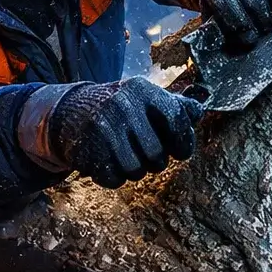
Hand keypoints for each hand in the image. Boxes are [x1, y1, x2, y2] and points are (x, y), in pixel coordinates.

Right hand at [49, 79, 204, 188]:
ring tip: (129, 155)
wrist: (72, 112)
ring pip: (136, 170)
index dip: (184, 141)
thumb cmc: (121, 107)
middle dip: (157, 160)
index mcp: (142, 91)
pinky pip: (115, 179)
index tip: (181, 151)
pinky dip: (117, 176)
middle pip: (157, 154)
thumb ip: (176, 106)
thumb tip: (199, 113)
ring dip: (137, 170)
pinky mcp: (88, 151)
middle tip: (148, 153)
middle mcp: (123, 107)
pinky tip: (111, 160)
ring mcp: (104, 130)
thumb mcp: (147, 97)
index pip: (176, 119)